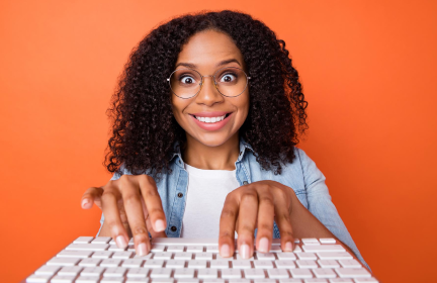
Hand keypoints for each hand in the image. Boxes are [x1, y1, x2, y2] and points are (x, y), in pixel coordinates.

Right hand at [81, 174, 166, 255]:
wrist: (123, 197)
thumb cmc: (141, 206)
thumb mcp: (150, 215)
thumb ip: (156, 227)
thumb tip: (165, 243)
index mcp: (146, 182)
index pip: (152, 197)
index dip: (156, 212)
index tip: (160, 227)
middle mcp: (129, 181)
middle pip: (132, 201)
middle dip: (138, 226)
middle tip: (142, 247)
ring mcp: (112, 185)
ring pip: (111, 200)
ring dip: (116, 223)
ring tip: (122, 243)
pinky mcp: (98, 190)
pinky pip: (91, 191)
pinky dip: (87, 197)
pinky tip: (85, 206)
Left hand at [219, 180, 335, 258]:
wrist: (270, 189)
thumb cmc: (250, 208)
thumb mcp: (239, 216)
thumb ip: (238, 232)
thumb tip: (238, 253)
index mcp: (234, 197)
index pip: (227, 215)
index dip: (226, 233)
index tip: (226, 252)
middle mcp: (249, 192)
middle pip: (247, 207)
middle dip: (246, 231)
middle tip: (246, 252)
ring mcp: (266, 191)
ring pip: (266, 207)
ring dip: (265, 229)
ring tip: (264, 249)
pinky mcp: (282, 195)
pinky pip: (284, 215)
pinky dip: (286, 232)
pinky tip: (286, 246)